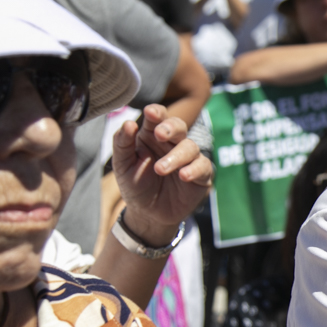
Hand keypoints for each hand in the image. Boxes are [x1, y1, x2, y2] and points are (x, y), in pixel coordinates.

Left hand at [114, 105, 213, 245]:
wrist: (147, 214)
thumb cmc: (135, 185)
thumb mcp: (122, 166)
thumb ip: (122, 144)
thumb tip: (129, 123)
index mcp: (153, 136)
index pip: (158, 117)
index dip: (157, 112)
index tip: (150, 113)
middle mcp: (172, 144)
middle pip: (178, 126)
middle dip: (171, 127)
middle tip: (160, 134)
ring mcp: (188, 158)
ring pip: (190, 147)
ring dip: (176, 156)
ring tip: (160, 169)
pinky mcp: (201, 174)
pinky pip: (203, 166)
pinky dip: (194, 169)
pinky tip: (183, 176)